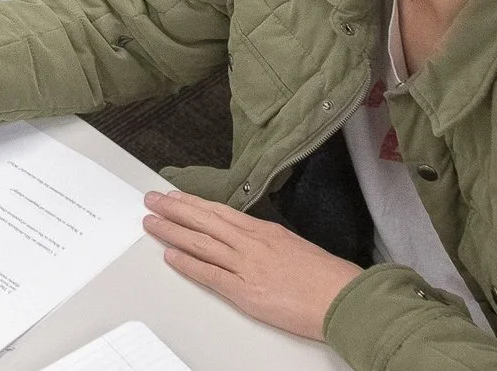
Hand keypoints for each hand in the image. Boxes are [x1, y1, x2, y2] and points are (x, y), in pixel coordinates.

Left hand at [143, 190, 361, 341]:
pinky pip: (208, 274)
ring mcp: (246, 266)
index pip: (220, 212)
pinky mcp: (245, 292)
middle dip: (174, 209)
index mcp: (265, 231)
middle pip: (204, 221)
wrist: (344, 299)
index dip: (194, 203)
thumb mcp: (296, 247)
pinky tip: (170, 255)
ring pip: (200, 243)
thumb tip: (251, 240)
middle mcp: (252, 244)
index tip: (176, 196)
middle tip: (152, 199)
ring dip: (172, 231)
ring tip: (151, 221)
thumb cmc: (329, 278)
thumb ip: (269, 242)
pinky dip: (186, 263)